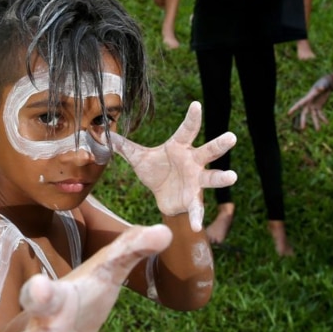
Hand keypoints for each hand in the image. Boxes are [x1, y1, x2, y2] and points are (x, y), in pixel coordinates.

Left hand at [112, 102, 236, 230]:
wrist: (163, 196)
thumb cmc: (156, 171)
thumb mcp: (139, 158)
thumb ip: (123, 146)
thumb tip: (100, 133)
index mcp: (180, 147)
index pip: (187, 130)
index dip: (192, 118)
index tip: (196, 104)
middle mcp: (193, 161)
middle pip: (209, 151)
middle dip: (219, 144)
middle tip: (232, 137)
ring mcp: (197, 180)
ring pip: (212, 177)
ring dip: (222, 177)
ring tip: (232, 176)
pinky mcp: (194, 199)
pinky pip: (197, 208)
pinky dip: (197, 217)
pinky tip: (197, 227)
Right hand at [287, 77, 331, 130]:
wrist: (326, 85)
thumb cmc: (323, 83)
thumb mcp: (322, 85)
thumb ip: (321, 87)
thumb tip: (321, 88)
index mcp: (308, 98)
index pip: (299, 104)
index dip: (294, 109)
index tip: (289, 114)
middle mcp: (309, 103)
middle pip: (304, 113)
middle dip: (303, 120)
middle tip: (303, 128)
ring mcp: (314, 106)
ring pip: (314, 116)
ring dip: (316, 123)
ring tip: (318, 130)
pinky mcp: (319, 107)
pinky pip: (320, 114)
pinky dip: (323, 118)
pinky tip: (327, 123)